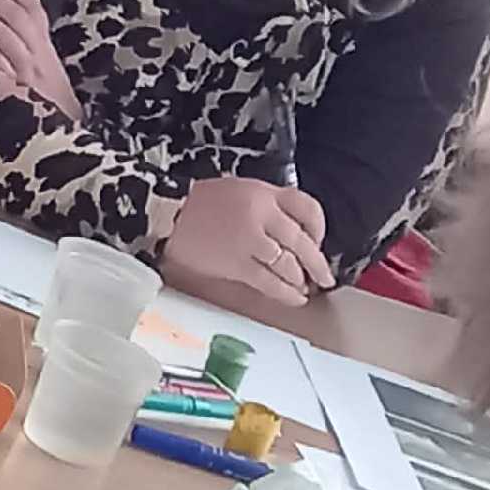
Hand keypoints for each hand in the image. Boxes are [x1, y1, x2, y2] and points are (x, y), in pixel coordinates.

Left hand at [0, 0, 81, 121]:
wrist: (64, 145)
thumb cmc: (51, 113)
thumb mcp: (46, 78)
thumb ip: (28, 54)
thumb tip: (0, 29)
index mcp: (48, 52)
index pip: (34, 9)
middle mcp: (41, 59)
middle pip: (18, 17)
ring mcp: (30, 75)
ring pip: (8, 34)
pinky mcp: (18, 92)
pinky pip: (0, 62)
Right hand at [162, 176, 334, 306]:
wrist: (165, 216)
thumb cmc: (199, 204)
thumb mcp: (237, 191)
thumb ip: (267, 206)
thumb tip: (297, 235)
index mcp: (262, 192)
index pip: (307, 207)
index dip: (319, 228)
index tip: (318, 240)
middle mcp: (261, 214)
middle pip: (303, 242)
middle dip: (317, 264)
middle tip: (324, 277)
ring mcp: (250, 240)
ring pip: (290, 266)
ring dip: (300, 281)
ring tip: (303, 288)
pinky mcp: (238, 263)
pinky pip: (272, 284)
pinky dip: (287, 294)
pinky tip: (293, 298)